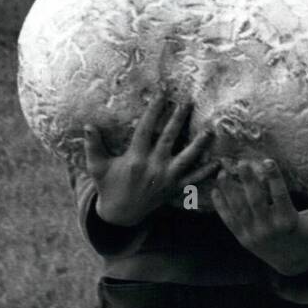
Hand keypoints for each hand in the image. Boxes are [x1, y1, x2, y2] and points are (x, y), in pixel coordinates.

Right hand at [85, 90, 217, 226]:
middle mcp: (153, 167)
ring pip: (186, 159)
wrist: (119, 215)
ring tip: (210, 131)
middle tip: (188, 102)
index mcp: (135, 158)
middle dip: (179, 119)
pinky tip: (218, 163)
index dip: (154, 110)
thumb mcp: (97, 166)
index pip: (146, 129)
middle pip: (169, 139)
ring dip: (199, 145)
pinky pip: (193, 180)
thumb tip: (88, 124)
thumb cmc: (108, 186)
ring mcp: (166, 179)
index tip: (161, 93)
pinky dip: (206, 173)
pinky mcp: (174, 189)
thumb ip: (93, 145)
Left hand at [211, 159, 307, 276]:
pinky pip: (229, 220)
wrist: (293, 264)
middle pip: (254, 201)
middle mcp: (268, 229)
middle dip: (247, 181)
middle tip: (239, 162)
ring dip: (229, 190)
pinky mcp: (242, 239)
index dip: (272, 178)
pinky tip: (215, 190)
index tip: (266, 160)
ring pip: (238, 209)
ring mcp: (253, 235)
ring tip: (222, 172)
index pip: (279, 196)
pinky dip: (221, 206)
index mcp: (288, 222)